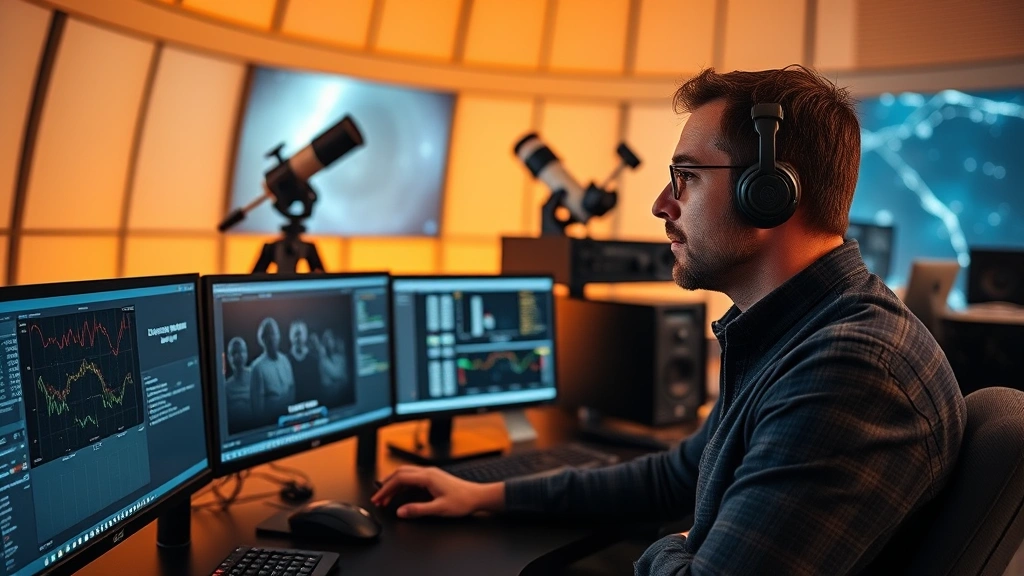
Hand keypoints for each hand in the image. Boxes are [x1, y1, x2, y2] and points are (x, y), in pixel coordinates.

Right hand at [371, 466, 504, 518]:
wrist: (477, 496)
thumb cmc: (462, 501)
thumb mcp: (439, 509)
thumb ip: (418, 510)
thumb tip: (401, 511)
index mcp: (428, 477)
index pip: (400, 478)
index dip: (386, 488)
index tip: (378, 498)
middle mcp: (428, 472)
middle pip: (400, 474)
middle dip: (386, 485)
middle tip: (378, 498)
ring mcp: (430, 474)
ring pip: (406, 475)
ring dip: (394, 485)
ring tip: (385, 497)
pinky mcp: (433, 479)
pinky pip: (413, 478)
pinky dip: (402, 486)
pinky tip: (399, 495)